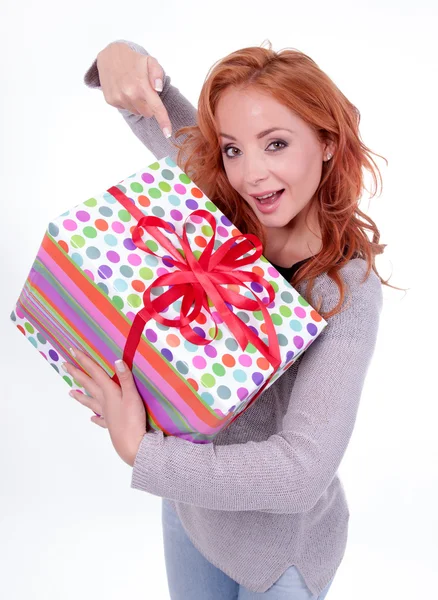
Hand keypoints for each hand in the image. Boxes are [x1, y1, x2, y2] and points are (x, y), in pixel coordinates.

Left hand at [62, 347, 146, 466]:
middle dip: (77, 373)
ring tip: (70, 392)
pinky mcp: (110, 425)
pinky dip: (95, 418)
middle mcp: (104, 401)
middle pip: (88, 384)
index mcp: (109, 392)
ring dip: (81, 396)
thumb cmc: (133, 420)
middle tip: (65, 365)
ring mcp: (106, 414)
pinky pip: (100, 420)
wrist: (132, 445)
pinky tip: (92, 418)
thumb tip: (117, 360)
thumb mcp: (132, 396)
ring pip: (90, 402)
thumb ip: (125, 378)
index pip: (95, 372)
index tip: (72, 351)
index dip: (84, 360)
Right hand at [97, 42, 171, 137]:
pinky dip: (127, 101)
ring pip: (136, 112)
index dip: (164, 122)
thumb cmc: (134, 60)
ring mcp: (118, 98)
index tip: (168, 134)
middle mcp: (129, 94)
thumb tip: (157, 88)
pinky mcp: (111, 100)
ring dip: (137, 103)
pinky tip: (123, 88)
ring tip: (132, 87)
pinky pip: (125, 108)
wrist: (109, 54)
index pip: (156, 108)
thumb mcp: (150, 61)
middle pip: (147, 113)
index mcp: (141, 86)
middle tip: (144, 91)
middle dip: (149, 105)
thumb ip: (157, 74)